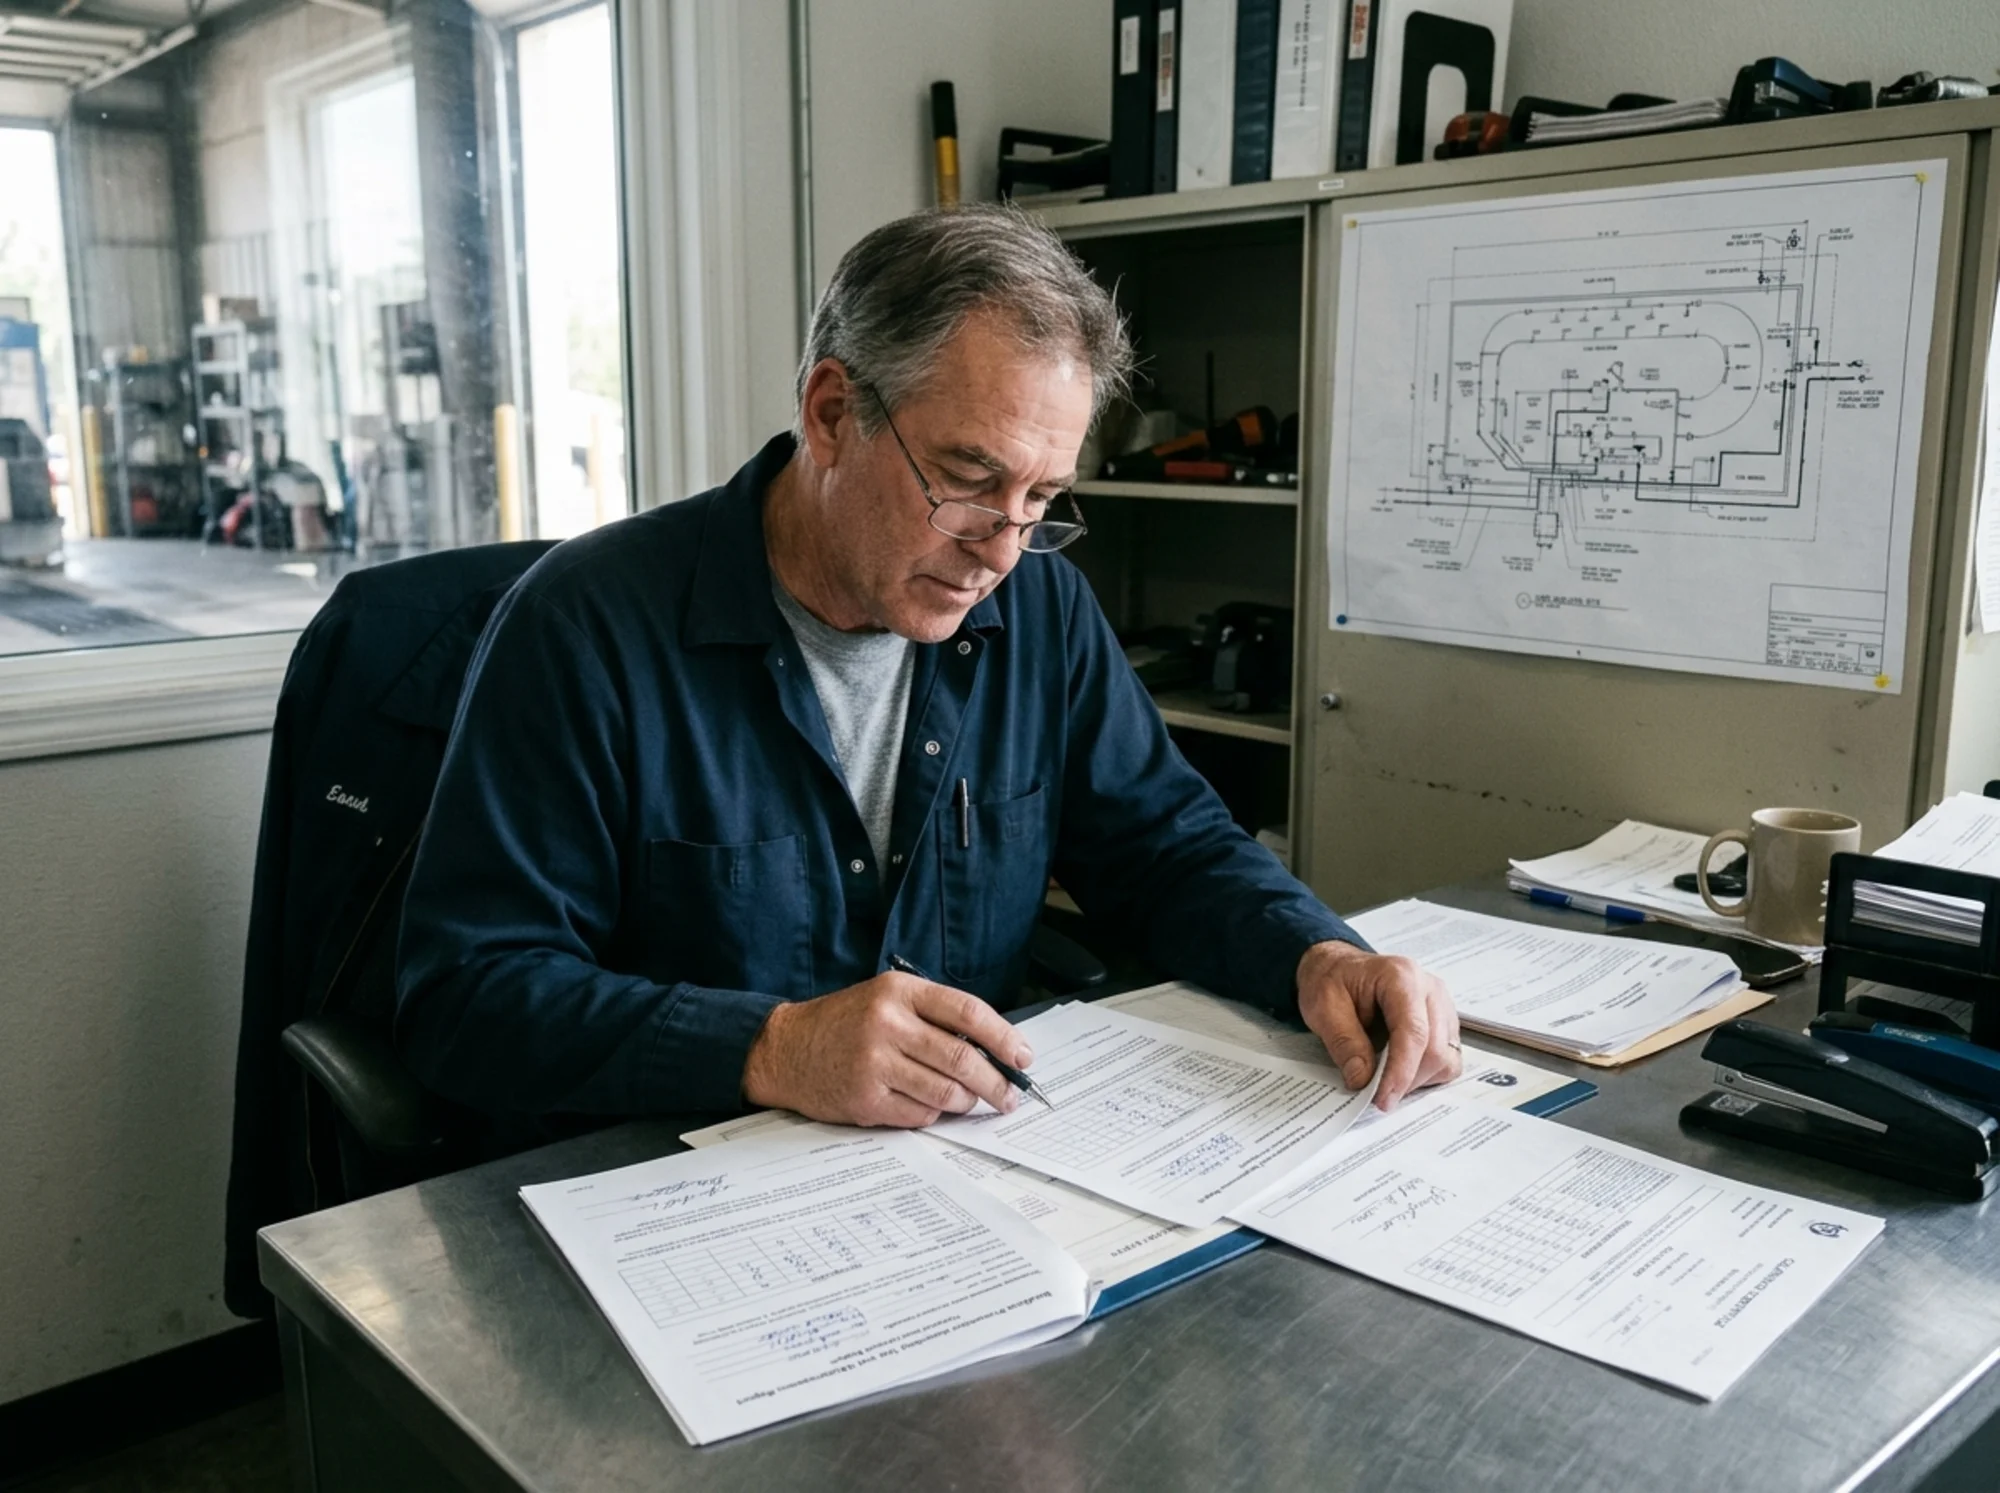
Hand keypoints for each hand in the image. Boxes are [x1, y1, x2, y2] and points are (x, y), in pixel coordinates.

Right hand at [741, 971, 1034, 1126]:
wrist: (785, 1049)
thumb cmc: (845, 1024)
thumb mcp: (887, 999)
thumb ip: (933, 1016)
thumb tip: (993, 1048)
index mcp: (899, 991)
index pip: (967, 1012)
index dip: (1003, 1037)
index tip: (1023, 1057)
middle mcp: (888, 1024)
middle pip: (962, 1058)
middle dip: (997, 1081)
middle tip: (1011, 1095)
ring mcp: (874, 1064)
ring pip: (946, 1092)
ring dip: (967, 1101)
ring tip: (971, 1101)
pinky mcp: (865, 1100)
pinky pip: (920, 1114)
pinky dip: (935, 1113)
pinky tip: (931, 1106)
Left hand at [1296, 941, 1459, 1111]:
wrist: (1339, 968)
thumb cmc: (1333, 980)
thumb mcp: (1323, 1007)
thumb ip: (1344, 1043)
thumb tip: (1362, 1078)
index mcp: (1401, 977)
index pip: (1413, 1032)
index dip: (1401, 1072)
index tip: (1384, 1098)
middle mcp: (1429, 989)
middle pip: (1435, 1049)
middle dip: (1406, 1080)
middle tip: (1376, 1094)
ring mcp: (1441, 1005)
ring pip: (1446, 1058)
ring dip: (1417, 1079)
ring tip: (1386, 1078)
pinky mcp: (1444, 1023)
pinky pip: (1448, 1059)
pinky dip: (1426, 1074)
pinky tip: (1401, 1069)